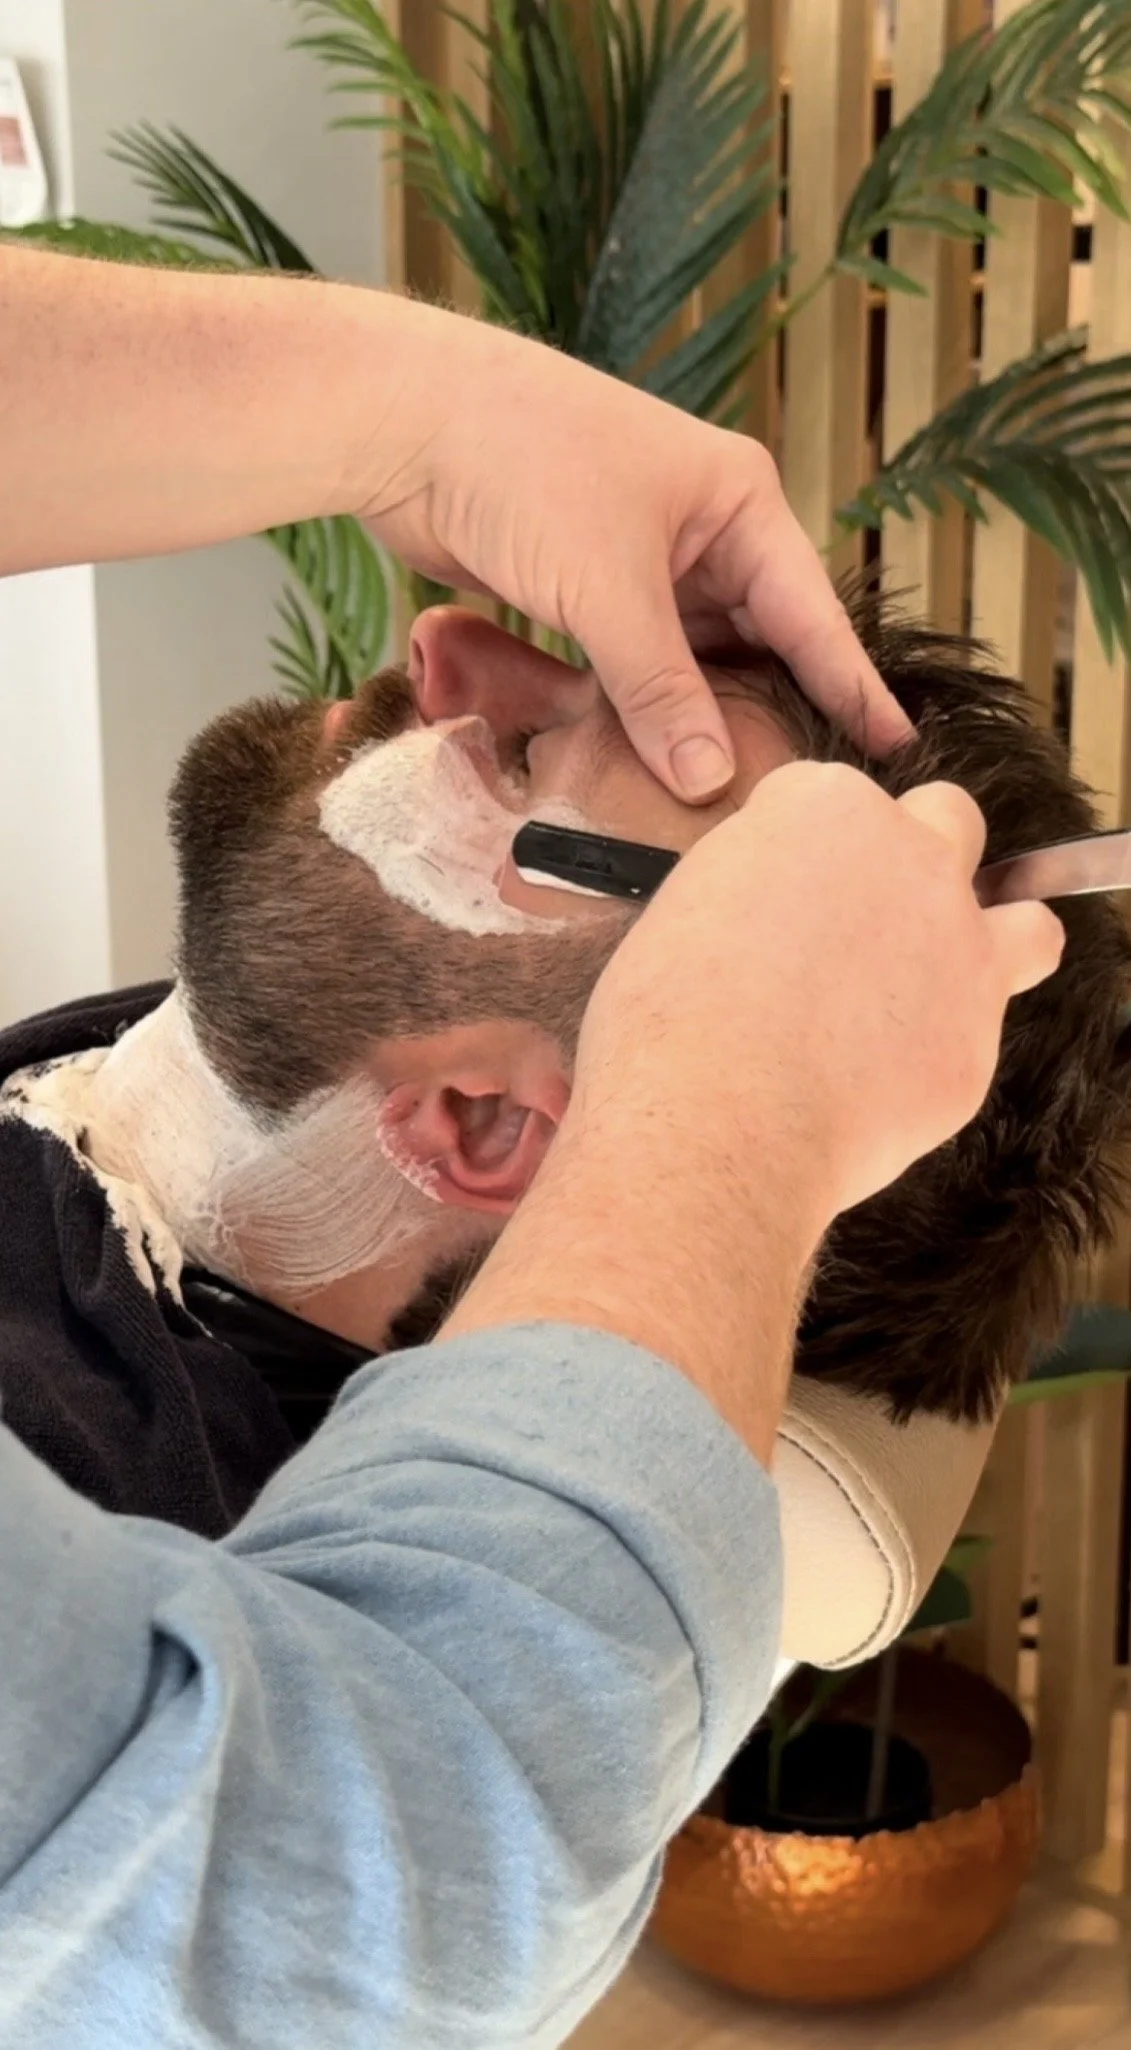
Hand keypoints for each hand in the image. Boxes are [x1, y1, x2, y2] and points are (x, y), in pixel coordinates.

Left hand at [354, 308, 912, 801]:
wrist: (403, 421)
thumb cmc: (524, 468)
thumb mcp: (609, 590)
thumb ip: (661, 692)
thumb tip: (710, 781)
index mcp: (736, 501)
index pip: (811, 613)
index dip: (852, 684)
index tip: (897, 745)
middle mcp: (699, 525)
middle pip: (756, 639)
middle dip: (773, 708)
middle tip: (808, 789)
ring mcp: (640, 553)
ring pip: (691, 655)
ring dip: (698, 715)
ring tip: (736, 793)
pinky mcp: (583, 581)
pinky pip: (634, 659)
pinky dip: (643, 704)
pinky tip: (656, 760)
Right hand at [571, 765, 1064, 1223]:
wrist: (714, 1120)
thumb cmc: (666, 1021)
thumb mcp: (682, 911)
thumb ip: (746, 887)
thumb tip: (759, 915)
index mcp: (823, 807)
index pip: (829, 798)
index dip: (800, 852)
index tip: (776, 897)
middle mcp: (910, 857)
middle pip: (945, 822)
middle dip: (911, 862)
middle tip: (857, 926)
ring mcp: (960, 947)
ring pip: (1022, 921)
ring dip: (992, 939)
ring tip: (938, 984)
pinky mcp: (977, 1040)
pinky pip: (979, 1034)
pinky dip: (940, 1051)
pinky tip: (880, 1083)